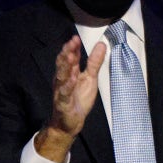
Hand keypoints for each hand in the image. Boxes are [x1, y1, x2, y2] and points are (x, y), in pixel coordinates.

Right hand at [35, 36, 105, 161]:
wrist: (68, 124)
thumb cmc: (78, 99)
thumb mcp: (90, 79)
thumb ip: (94, 62)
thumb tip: (101, 44)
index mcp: (70, 73)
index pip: (70, 57)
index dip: (73, 48)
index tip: (76, 38)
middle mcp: (63, 80)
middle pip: (63, 63)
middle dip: (67, 52)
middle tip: (72, 42)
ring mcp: (61, 91)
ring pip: (62, 76)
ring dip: (65, 66)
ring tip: (70, 56)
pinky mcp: (63, 103)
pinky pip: (64, 94)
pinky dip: (67, 86)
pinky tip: (72, 79)